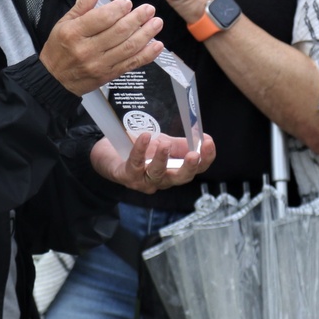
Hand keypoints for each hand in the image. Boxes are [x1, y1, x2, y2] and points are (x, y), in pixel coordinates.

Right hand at [39, 0, 164, 94]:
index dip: (118, 9)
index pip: (101, 18)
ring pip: (128, 48)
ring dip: (146, 34)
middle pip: (118, 32)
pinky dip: (147, 55)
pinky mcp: (109, 75)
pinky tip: (157, 45)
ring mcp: (99, 64)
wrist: (54, 80)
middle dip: (137, 19)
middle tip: (149, 9)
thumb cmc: (59, 48)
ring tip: (157, 23)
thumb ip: (85, 3)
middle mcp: (87, 49)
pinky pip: (131, 64)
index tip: (128, 3)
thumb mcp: (65, 22)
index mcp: (74, 33)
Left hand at [90, 132, 216, 193]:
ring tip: (164, 144)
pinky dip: (141, 150)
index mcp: (174, 171)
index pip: (196, 169)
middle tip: (194, 155)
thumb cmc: (139, 151)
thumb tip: (200, 137)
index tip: (209, 142)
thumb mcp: (163, 144)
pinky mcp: (127, 175)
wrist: (109, 152)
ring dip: (162, 159)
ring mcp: (144, 181)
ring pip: (157, 174)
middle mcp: (161, 180)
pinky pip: (136, 164)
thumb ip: (180, 144)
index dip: (206, 158)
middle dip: (189, 167)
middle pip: (180, 178)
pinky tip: (145, 137)